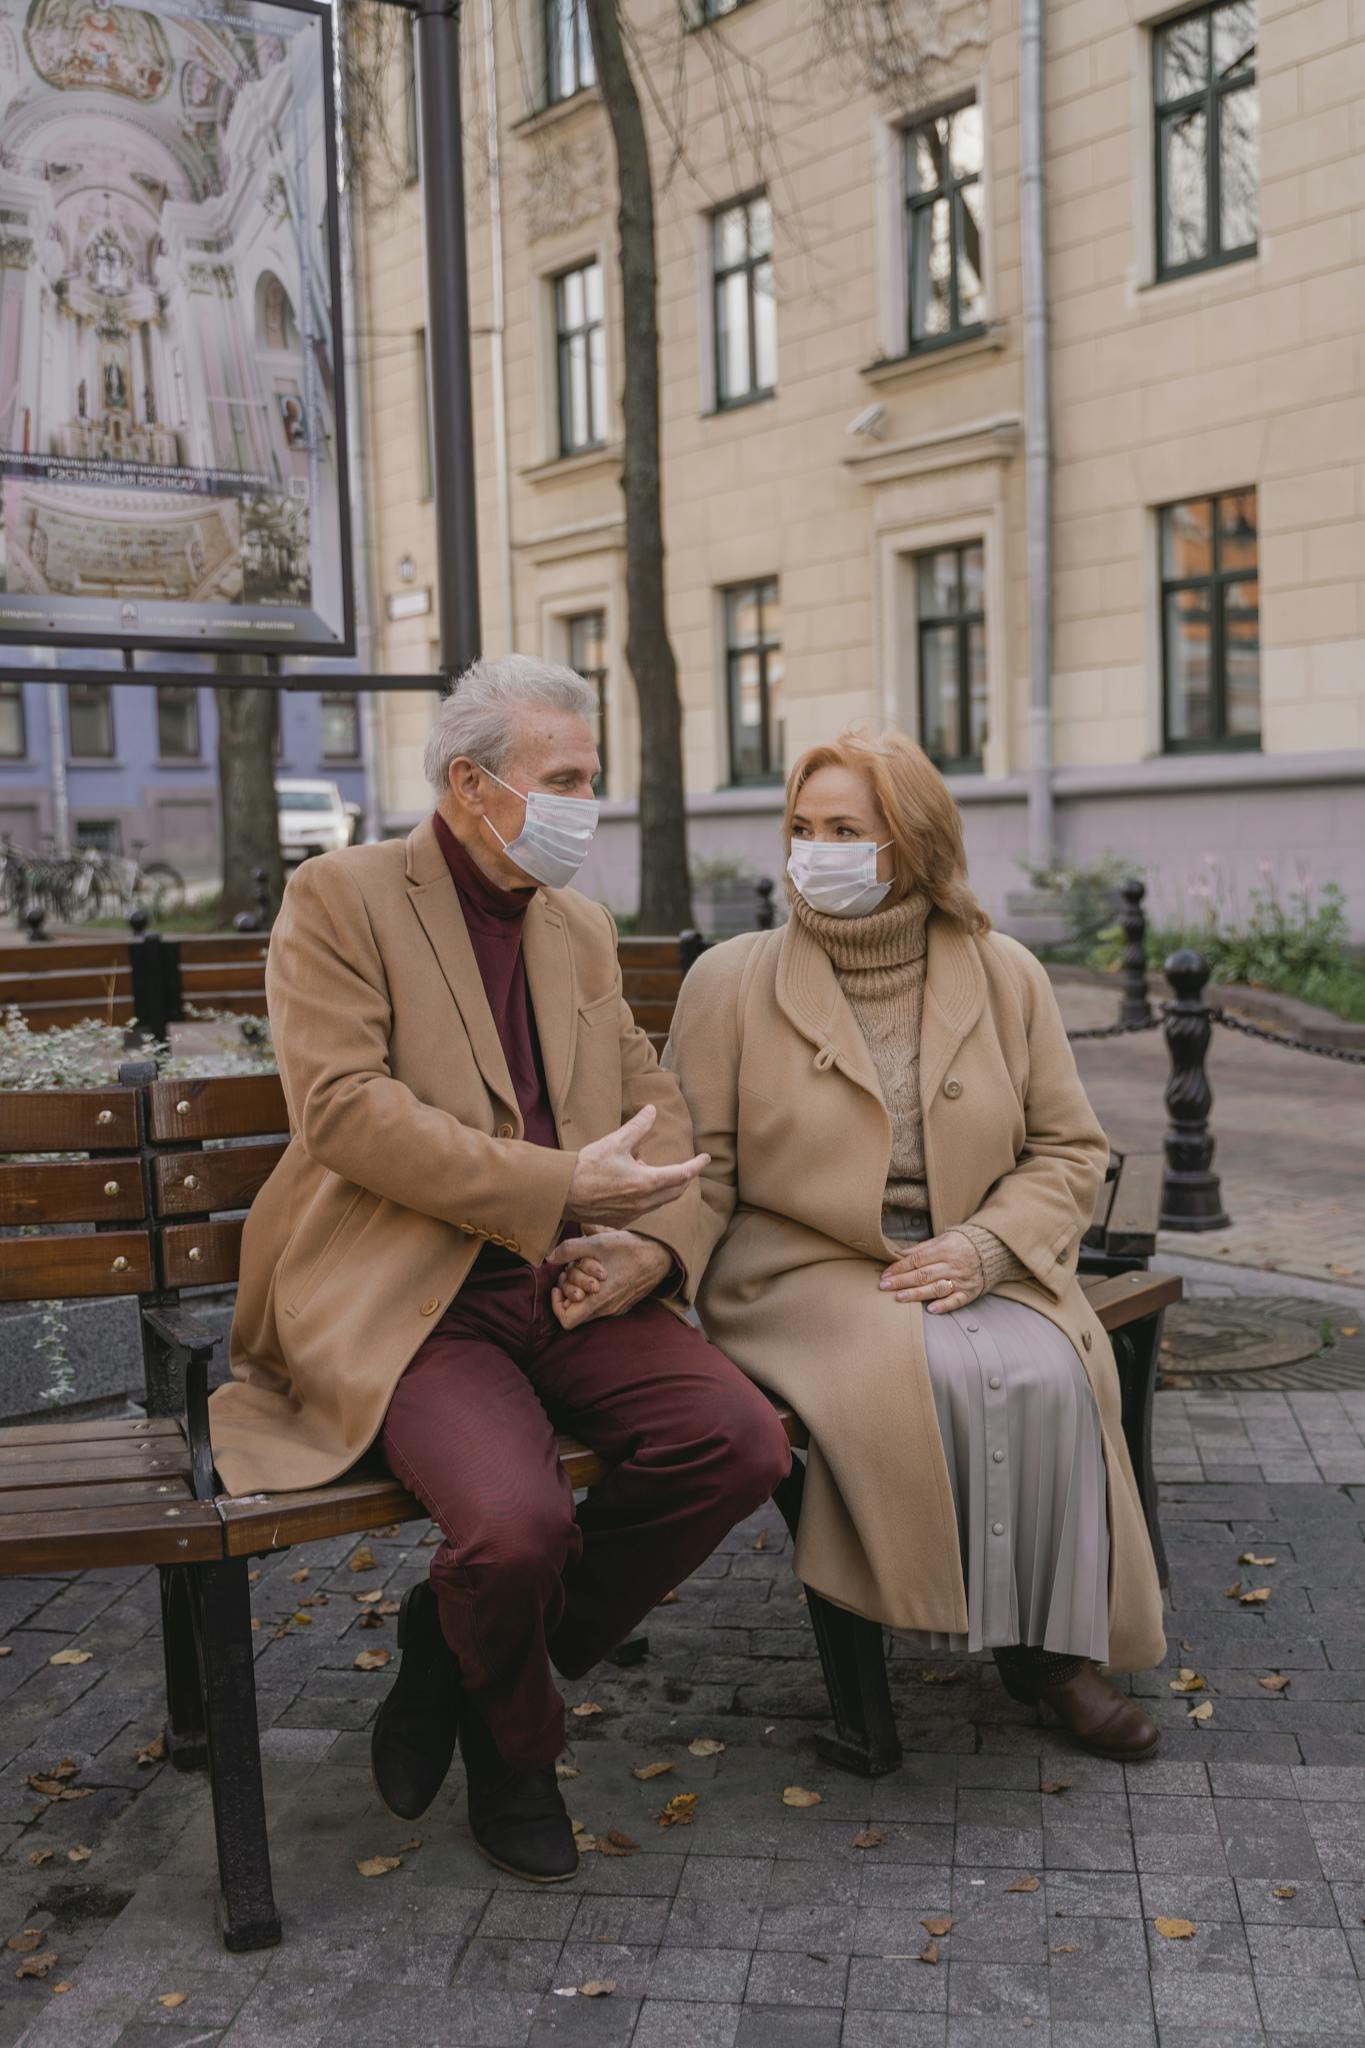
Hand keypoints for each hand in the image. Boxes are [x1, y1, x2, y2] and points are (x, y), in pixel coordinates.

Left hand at [548, 1226, 672, 1330]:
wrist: (663, 1255)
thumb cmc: (631, 1249)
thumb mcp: (598, 1243)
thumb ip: (571, 1249)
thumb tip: (550, 1257)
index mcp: (599, 1300)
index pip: (567, 1320)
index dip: (557, 1305)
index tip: (558, 1286)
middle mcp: (607, 1309)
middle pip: (575, 1310)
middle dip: (568, 1289)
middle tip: (569, 1270)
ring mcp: (617, 1308)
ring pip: (588, 1305)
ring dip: (580, 1287)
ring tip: (582, 1266)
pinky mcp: (624, 1303)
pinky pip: (601, 1302)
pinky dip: (594, 1289)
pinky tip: (598, 1268)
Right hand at [566, 1104, 708, 1228]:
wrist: (561, 1193)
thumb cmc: (587, 1167)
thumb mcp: (614, 1142)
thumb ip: (637, 1127)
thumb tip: (651, 1111)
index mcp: (646, 1182)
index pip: (682, 1175)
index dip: (696, 1166)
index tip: (706, 1159)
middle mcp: (643, 1202)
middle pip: (675, 1191)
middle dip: (684, 1178)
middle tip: (687, 1166)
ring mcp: (632, 1214)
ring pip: (659, 1201)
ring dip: (662, 1186)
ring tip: (645, 1167)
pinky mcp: (620, 1221)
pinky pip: (643, 1209)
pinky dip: (647, 1196)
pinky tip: (631, 1184)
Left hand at [878, 1230, 983, 1313]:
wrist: (990, 1250)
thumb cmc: (961, 1244)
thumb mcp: (942, 1239)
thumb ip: (921, 1248)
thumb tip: (898, 1254)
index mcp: (945, 1249)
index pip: (917, 1259)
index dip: (900, 1267)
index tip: (885, 1274)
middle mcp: (953, 1265)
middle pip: (923, 1274)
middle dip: (902, 1280)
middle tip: (884, 1286)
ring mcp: (962, 1279)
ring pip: (936, 1288)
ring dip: (917, 1293)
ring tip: (900, 1297)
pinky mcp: (969, 1292)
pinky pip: (956, 1300)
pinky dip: (944, 1305)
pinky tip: (930, 1309)